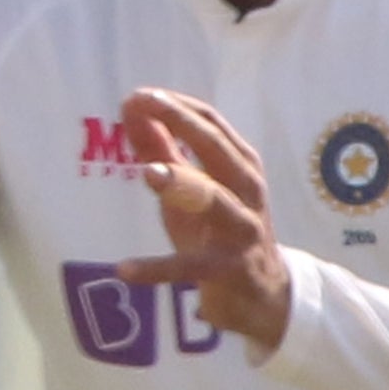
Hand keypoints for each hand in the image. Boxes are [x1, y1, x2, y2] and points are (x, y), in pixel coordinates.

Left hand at [111, 89, 293, 349]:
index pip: (212, 124)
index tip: (140, 94)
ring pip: (216, 201)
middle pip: (218, 149)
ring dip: (183, 183)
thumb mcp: (189, 191)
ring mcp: (242, 230)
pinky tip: (123, 269)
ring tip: (148, 172)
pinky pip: (191, 267)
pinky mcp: (230, 270)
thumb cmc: (220, 232)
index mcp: (240, 165)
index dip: (176, 106)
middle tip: (143, 104)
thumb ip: (162, 151)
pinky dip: (157, 268)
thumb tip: (132, 108)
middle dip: (182, 123)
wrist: (264, 295)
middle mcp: (247, 191)